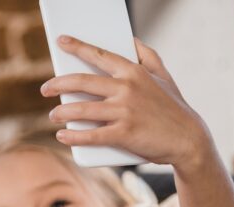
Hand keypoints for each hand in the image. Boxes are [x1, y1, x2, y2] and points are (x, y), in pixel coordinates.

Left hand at [41, 36, 212, 170]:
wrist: (188, 140)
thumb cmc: (174, 107)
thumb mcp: (164, 77)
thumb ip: (148, 56)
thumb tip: (132, 39)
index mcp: (134, 72)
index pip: (99, 55)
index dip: (77, 47)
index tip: (61, 41)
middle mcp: (127, 89)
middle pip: (82, 82)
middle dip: (57, 84)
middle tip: (45, 89)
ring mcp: (124, 112)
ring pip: (81, 110)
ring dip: (61, 112)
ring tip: (53, 115)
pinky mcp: (123, 134)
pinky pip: (91, 135)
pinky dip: (73, 136)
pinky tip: (62, 135)